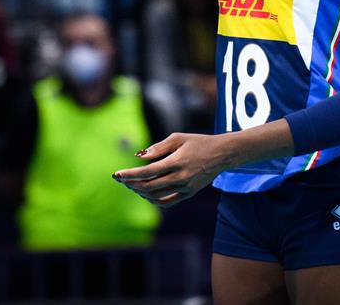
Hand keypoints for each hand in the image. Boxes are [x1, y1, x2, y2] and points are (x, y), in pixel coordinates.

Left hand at [112, 132, 228, 207]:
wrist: (222, 154)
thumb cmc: (198, 142)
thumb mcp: (178, 138)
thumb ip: (158, 148)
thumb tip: (140, 157)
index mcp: (176, 162)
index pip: (147, 172)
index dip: (130, 175)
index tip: (117, 175)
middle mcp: (181, 178)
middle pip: (149, 186)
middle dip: (131, 184)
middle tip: (120, 179)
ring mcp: (185, 188)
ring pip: (156, 196)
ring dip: (140, 192)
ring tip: (131, 185)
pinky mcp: (189, 194)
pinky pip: (168, 202)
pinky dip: (154, 200)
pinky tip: (146, 194)